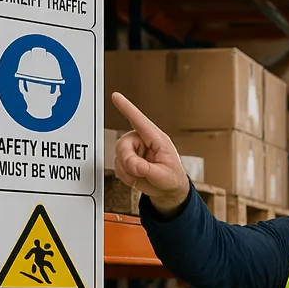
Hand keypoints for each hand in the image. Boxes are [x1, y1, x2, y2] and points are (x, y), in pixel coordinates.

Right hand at [111, 91, 190, 214]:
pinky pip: (117, 167)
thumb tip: (136, 166)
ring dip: (129, 171)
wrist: (168, 191)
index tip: (116, 96)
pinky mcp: (126, 161)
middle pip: (123, 144)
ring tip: (144, 175)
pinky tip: (137, 177)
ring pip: (118, 156)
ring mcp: (133, 151)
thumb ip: (149, 170)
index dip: (127, 108)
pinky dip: (126, 176)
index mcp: (156, 139)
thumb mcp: (165, 176)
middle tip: (139, 171)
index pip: (139, 121)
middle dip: (128, 161)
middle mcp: (142, 142)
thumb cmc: (172, 179)